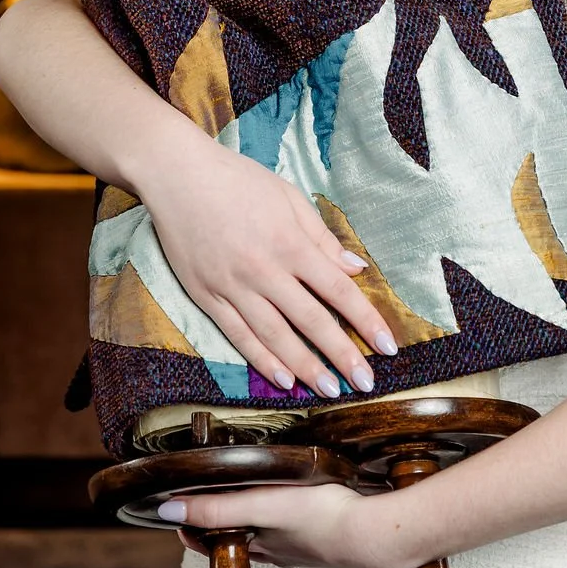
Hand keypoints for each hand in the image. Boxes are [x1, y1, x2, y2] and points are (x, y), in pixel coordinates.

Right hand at [140, 126, 398, 397]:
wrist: (179, 177)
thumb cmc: (239, 180)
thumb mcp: (288, 197)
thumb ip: (322, 237)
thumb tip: (356, 268)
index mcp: (289, 242)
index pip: (337, 290)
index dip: (365, 320)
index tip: (387, 345)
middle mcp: (264, 270)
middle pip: (311, 320)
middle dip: (341, 354)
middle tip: (365, 383)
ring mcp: (233, 286)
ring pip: (275, 336)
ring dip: (306, 367)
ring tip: (329, 390)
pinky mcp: (207, 296)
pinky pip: (239, 335)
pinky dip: (262, 360)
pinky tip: (283, 379)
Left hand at [159, 484, 417, 567]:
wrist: (371, 532)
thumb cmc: (318, 520)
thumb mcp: (259, 508)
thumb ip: (216, 508)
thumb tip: (168, 508)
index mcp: (254, 542)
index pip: (208, 536)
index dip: (191, 520)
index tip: (176, 499)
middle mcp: (272, 547)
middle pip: (233, 532)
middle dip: (218, 512)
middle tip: (207, 485)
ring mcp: (297, 541)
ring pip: (262, 526)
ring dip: (248, 509)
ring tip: (245, 483)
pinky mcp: (321, 529)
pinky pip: (290, 520)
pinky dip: (280, 507)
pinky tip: (291, 492)